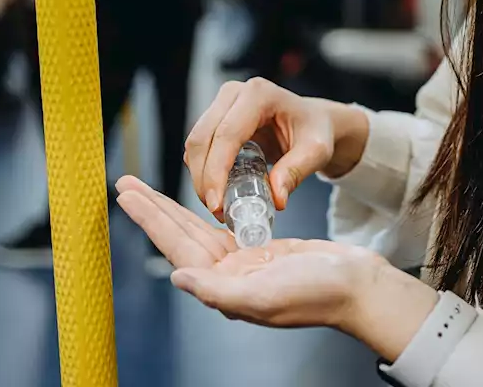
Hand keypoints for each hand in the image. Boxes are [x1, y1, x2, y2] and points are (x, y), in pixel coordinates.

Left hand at [116, 176, 435, 359]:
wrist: (358, 287)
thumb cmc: (319, 294)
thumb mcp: (266, 296)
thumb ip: (218, 291)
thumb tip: (178, 279)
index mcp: (225, 288)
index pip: (178, 248)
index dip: (151, 220)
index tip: (127, 196)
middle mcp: (228, 277)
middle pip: (180, 236)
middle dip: (152, 209)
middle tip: (125, 184)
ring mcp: (244, 264)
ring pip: (198, 229)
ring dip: (171, 208)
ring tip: (145, 190)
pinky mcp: (262, 251)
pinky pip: (223, 226)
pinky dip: (204, 212)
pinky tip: (191, 203)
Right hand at [186, 77, 367, 217]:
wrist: (312, 121)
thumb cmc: (314, 130)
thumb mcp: (316, 151)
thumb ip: (296, 171)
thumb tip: (276, 198)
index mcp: (259, 94)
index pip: (227, 135)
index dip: (216, 171)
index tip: (216, 203)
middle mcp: (234, 93)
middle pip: (202, 139)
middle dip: (203, 179)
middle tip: (216, 210)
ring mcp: (221, 104)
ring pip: (194, 144)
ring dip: (200, 177)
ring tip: (218, 205)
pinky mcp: (215, 119)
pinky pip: (199, 148)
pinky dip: (203, 172)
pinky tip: (218, 191)